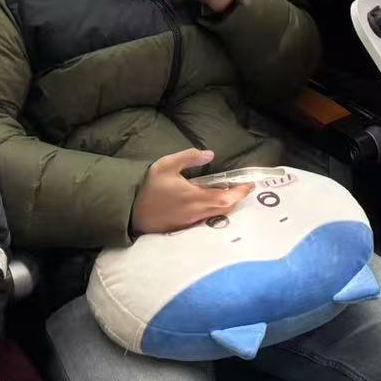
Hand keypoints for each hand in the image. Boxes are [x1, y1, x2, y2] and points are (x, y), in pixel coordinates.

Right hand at [129, 149, 249, 235]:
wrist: (130, 210)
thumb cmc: (149, 186)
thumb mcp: (167, 165)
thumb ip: (189, 157)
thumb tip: (210, 153)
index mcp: (194, 197)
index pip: (225, 197)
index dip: (240, 193)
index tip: (250, 185)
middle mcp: (196, 212)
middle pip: (225, 209)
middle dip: (237, 199)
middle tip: (244, 189)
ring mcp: (189, 222)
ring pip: (216, 215)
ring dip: (227, 206)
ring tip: (232, 194)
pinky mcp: (183, 227)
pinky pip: (205, 221)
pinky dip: (215, 212)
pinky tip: (214, 204)